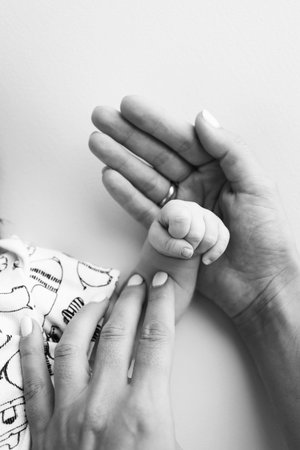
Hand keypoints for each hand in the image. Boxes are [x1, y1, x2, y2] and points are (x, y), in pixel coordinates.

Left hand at [20, 273, 177, 449]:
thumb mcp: (176, 449)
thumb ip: (175, 413)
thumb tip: (172, 391)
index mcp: (145, 411)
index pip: (156, 339)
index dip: (161, 304)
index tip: (160, 285)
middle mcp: (104, 405)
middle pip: (117, 334)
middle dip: (129, 301)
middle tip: (135, 283)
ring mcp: (70, 415)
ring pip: (73, 347)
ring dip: (87, 316)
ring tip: (99, 300)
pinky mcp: (44, 431)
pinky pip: (34, 382)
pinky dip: (30, 351)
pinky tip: (31, 326)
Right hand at [89, 96, 299, 322]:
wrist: (261, 286)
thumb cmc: (267, 239)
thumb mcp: (257, 187)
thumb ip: (231, 150)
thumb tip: (202, 117)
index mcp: (220, 170)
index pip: (182, 140)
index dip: (154, 123)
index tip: (129, 106)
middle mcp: (198, 185)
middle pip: (157, 155)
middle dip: (128, 136)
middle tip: (101, 117)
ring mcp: (181, 209)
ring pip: (146, 179)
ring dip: (121, 161)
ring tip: (97, 144)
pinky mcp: (170, 233)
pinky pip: (144, 210)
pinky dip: (126, 195)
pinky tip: (110, 177)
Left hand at [149, 199, 228, 263]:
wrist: (173, 240)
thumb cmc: (164, 237)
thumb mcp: (158, 241)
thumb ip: (168, 245)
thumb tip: (188, 251)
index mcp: (174, 207)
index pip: (181, 219)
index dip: (178, 235)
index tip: (173, 238)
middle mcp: (192, 207)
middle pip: (197, 233)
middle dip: (188, 246)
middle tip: (182, 248)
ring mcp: (208, 214)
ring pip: (211, 238)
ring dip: (200, 250)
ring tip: (191, 250)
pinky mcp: (219, 224)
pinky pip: (224, 238)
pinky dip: (215, 253)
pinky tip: (205, 259)